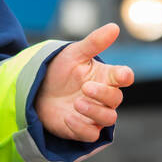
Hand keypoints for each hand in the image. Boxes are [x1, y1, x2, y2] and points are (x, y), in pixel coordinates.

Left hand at [34, 23, 133, 142]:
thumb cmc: (60, 71)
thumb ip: (94, 43)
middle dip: (102, 94)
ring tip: (76, 103)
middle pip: (116, 99)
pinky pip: (91, 134)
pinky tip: (68, 117)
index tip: (121, 75)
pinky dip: (81, 127)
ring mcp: (95, 114)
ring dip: (94, 111)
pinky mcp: (83, 130)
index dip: (125, 76)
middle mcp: (104, 97)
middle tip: (85, 87)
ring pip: (108, 118)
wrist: (37, 91)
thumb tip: (115, 27)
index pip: (123, 77)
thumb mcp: (74, 54)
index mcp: (106, 77)